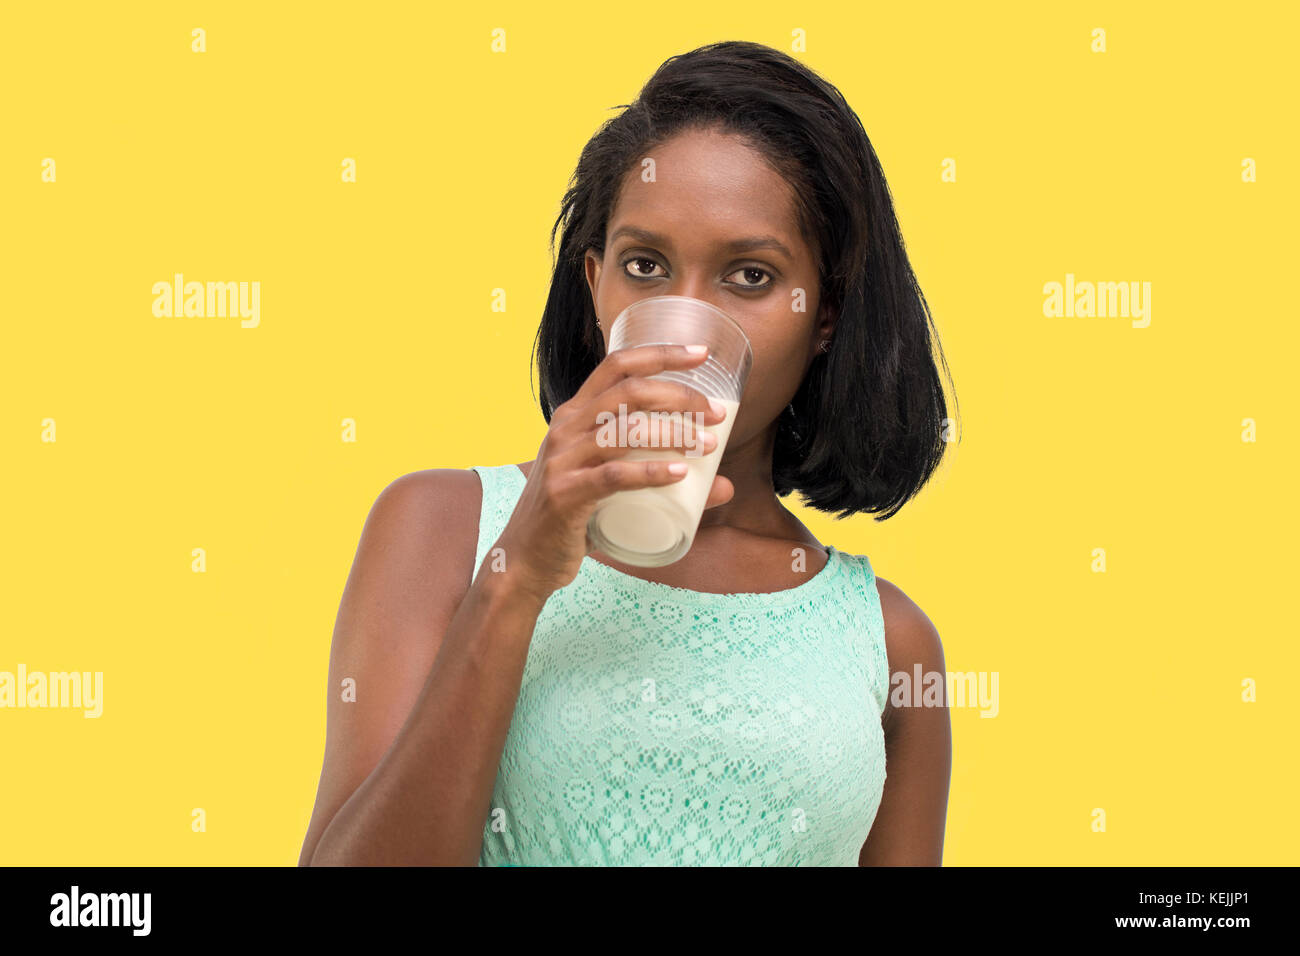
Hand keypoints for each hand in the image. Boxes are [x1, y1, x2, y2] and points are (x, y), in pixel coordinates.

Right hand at [494, 344, 732, 600]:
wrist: (526, 560)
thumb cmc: (574, 517)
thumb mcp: (613, 487)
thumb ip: (664, 480)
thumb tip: (725, 486)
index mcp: (574, 414)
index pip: (617, 365)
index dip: (660, 354)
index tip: (700, 355)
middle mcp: (565, 428)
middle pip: (628, 391)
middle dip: (679, 395)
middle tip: (715, 414)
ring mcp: (562, 460)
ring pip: (624, 430)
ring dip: (673, 432)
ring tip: (707, 445)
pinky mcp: (564, 494)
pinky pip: (613, 476)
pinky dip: (650, 472)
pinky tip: (679, 472)